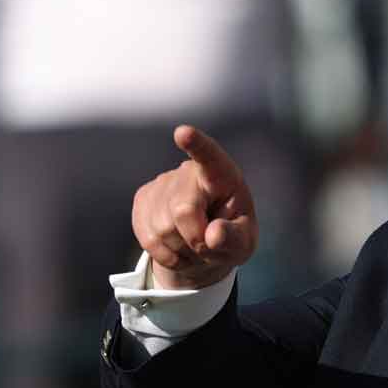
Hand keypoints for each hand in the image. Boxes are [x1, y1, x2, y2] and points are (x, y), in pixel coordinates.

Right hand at [131, 124, 257, 289]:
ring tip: (194, 245)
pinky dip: (166, 254)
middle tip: (209, 245)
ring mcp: (162, 184)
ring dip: (182, 249)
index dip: (196, 145)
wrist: (204, 247)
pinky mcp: (143, 199)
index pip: (210, 156)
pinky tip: (178, 248)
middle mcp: (189, 173)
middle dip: (196, 239)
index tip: (183, 133)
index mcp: (222, 175)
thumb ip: (235, 238)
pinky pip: (148, 238)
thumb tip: (214, 235)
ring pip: (162, 228)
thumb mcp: (244, 242)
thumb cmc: (230, 237)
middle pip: (183, 210)